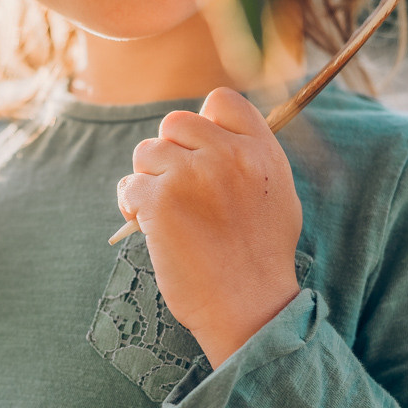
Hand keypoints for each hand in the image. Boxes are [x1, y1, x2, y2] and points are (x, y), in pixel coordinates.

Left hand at [116, 88, 302, 367]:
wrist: (248, 307)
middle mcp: (227, 155)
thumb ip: (251, 158)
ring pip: (146, 153)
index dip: (204, 122)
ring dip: (148, 180)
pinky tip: (148, 228)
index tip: (200, 152)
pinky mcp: (159, 202)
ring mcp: (191, 176)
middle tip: (177, 189)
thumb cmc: (261, 258)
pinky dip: (131, 206)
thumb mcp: (278, 196)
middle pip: (175, 122)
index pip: (221, 101)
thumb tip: (218, 132)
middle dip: (169, 153)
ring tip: (164, 214)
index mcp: (260, 150)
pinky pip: (129, 186)